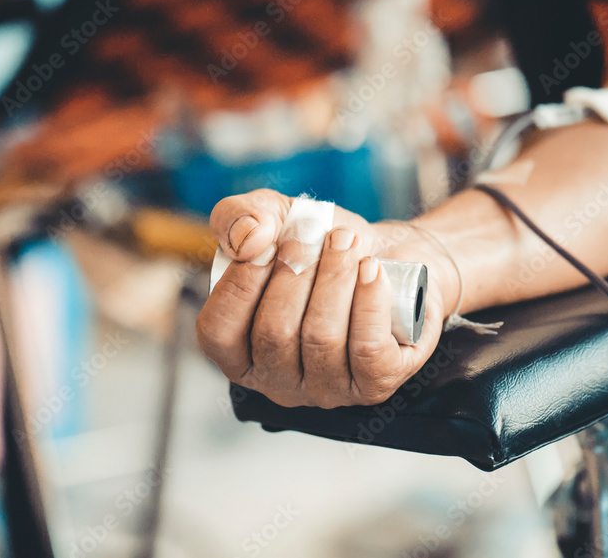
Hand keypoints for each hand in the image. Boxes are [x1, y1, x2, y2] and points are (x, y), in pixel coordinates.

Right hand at [195, 189, 452, 407]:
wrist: (388, 254)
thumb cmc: (321, 247)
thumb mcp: (272, 219)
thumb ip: (239, 218)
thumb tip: (248, 241)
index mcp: (238, 352)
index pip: (218, 332)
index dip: (240, 283)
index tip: (270, 240)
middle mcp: (276, 381)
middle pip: (275, 333)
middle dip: (298, 273)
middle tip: (320, 235)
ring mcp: (325, 389)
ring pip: (322, 340)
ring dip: (335, 279)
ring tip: (348, 243)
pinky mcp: (374, 384)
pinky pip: (367, 352)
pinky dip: (370, 303)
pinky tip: (372, 270)